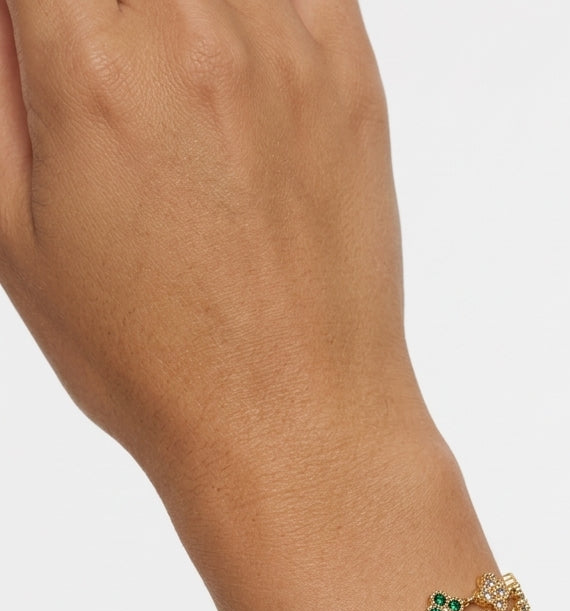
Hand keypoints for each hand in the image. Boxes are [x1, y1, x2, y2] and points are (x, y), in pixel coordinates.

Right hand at [0, 0, 419, 482]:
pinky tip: (232, 55)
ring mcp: (286, 54)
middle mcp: (194, 41)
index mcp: (95, 77)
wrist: (291, 426)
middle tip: (106, 61)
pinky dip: (258, 5)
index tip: (48, 31)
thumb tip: (11, 18)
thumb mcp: (16, 238)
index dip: (43, 7)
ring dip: (175, 12)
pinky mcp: (352, 77)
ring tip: (166, 69)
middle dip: (105, 10)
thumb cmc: (154, 361)